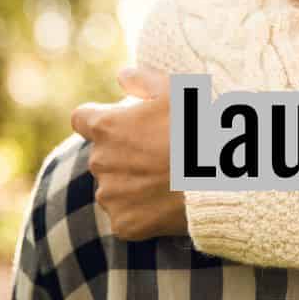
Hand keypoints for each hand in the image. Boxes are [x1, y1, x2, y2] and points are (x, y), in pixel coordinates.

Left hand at [70, 66, 188, 240]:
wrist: (216, 179)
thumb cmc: (196, 128)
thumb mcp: (175, 90)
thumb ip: (143, 79)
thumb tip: (122, 75)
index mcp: (108, 128)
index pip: (82, 118)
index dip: (98, 117)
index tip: (119, 120)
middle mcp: (100, 162)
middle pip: (103, 153)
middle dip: (124, 150)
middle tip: (159, 148)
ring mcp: (110, 196)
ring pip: (113, 185)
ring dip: (131, 180)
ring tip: (166, 175)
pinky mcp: (123, 223)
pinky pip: (126, 213)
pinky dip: (142, 208)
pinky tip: (165, 198)